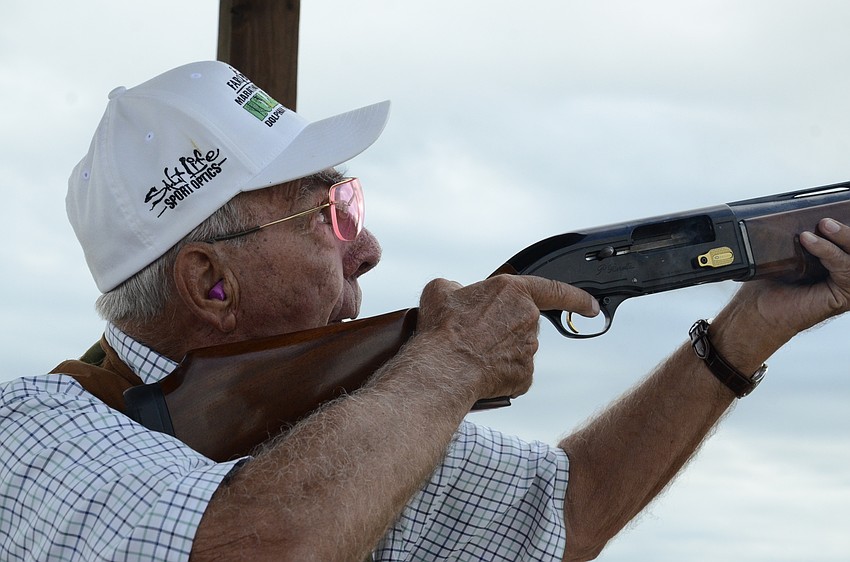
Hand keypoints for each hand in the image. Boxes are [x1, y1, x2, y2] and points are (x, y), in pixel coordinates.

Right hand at [415, 274, 598, 401]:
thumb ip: (456, 287)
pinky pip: (515, 373)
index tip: (590, 306)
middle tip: (476, 336)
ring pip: (518, 349)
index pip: (555, 290)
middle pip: (524, 322)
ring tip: (471, 355)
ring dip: (500, 351)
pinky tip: (481, 372)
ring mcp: (529, 349)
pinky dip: (500, 374)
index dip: (576, 297)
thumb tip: (457, 293)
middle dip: (505, 330)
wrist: (445, 367)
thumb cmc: (444, 329)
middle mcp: (527, 318)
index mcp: (512, 292)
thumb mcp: (440, 291)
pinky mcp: (525, 375)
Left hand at [715, 218, 849, 361]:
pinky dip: (830, 252)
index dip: (848, 223)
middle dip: (849, 229)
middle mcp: (847, 273)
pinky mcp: (844, 296)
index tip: (843, 206)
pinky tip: (810, 241)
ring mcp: (848, 285)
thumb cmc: (771, 282)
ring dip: (843, 237)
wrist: (758, 308)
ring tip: (823, 225)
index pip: (849, 239)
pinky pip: (846, 269)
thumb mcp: (789, 250)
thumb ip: (804, 233)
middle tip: (827, 218)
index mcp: (838, 261)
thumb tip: (805, 207)